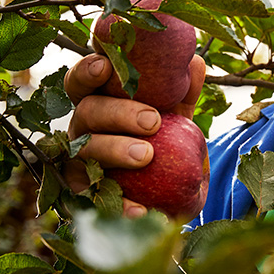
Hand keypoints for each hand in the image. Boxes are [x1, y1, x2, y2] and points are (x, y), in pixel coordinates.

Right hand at [64, 52, 205, 216]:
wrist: (170, 196)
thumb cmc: (166, 144)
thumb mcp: (178, 119)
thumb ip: (183, 93)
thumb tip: (195, 64)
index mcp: (101, 102)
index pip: (84, 80)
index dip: (88, 70)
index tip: (106, 66)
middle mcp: (83, 129)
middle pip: (87, 112)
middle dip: (118, 113)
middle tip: (152, 121)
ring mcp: (79, 162)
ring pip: (86, 151)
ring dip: (115, 150)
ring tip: (146, 156)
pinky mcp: (83, 197)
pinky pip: (94, 201)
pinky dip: (118, 205)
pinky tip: (140, 209)